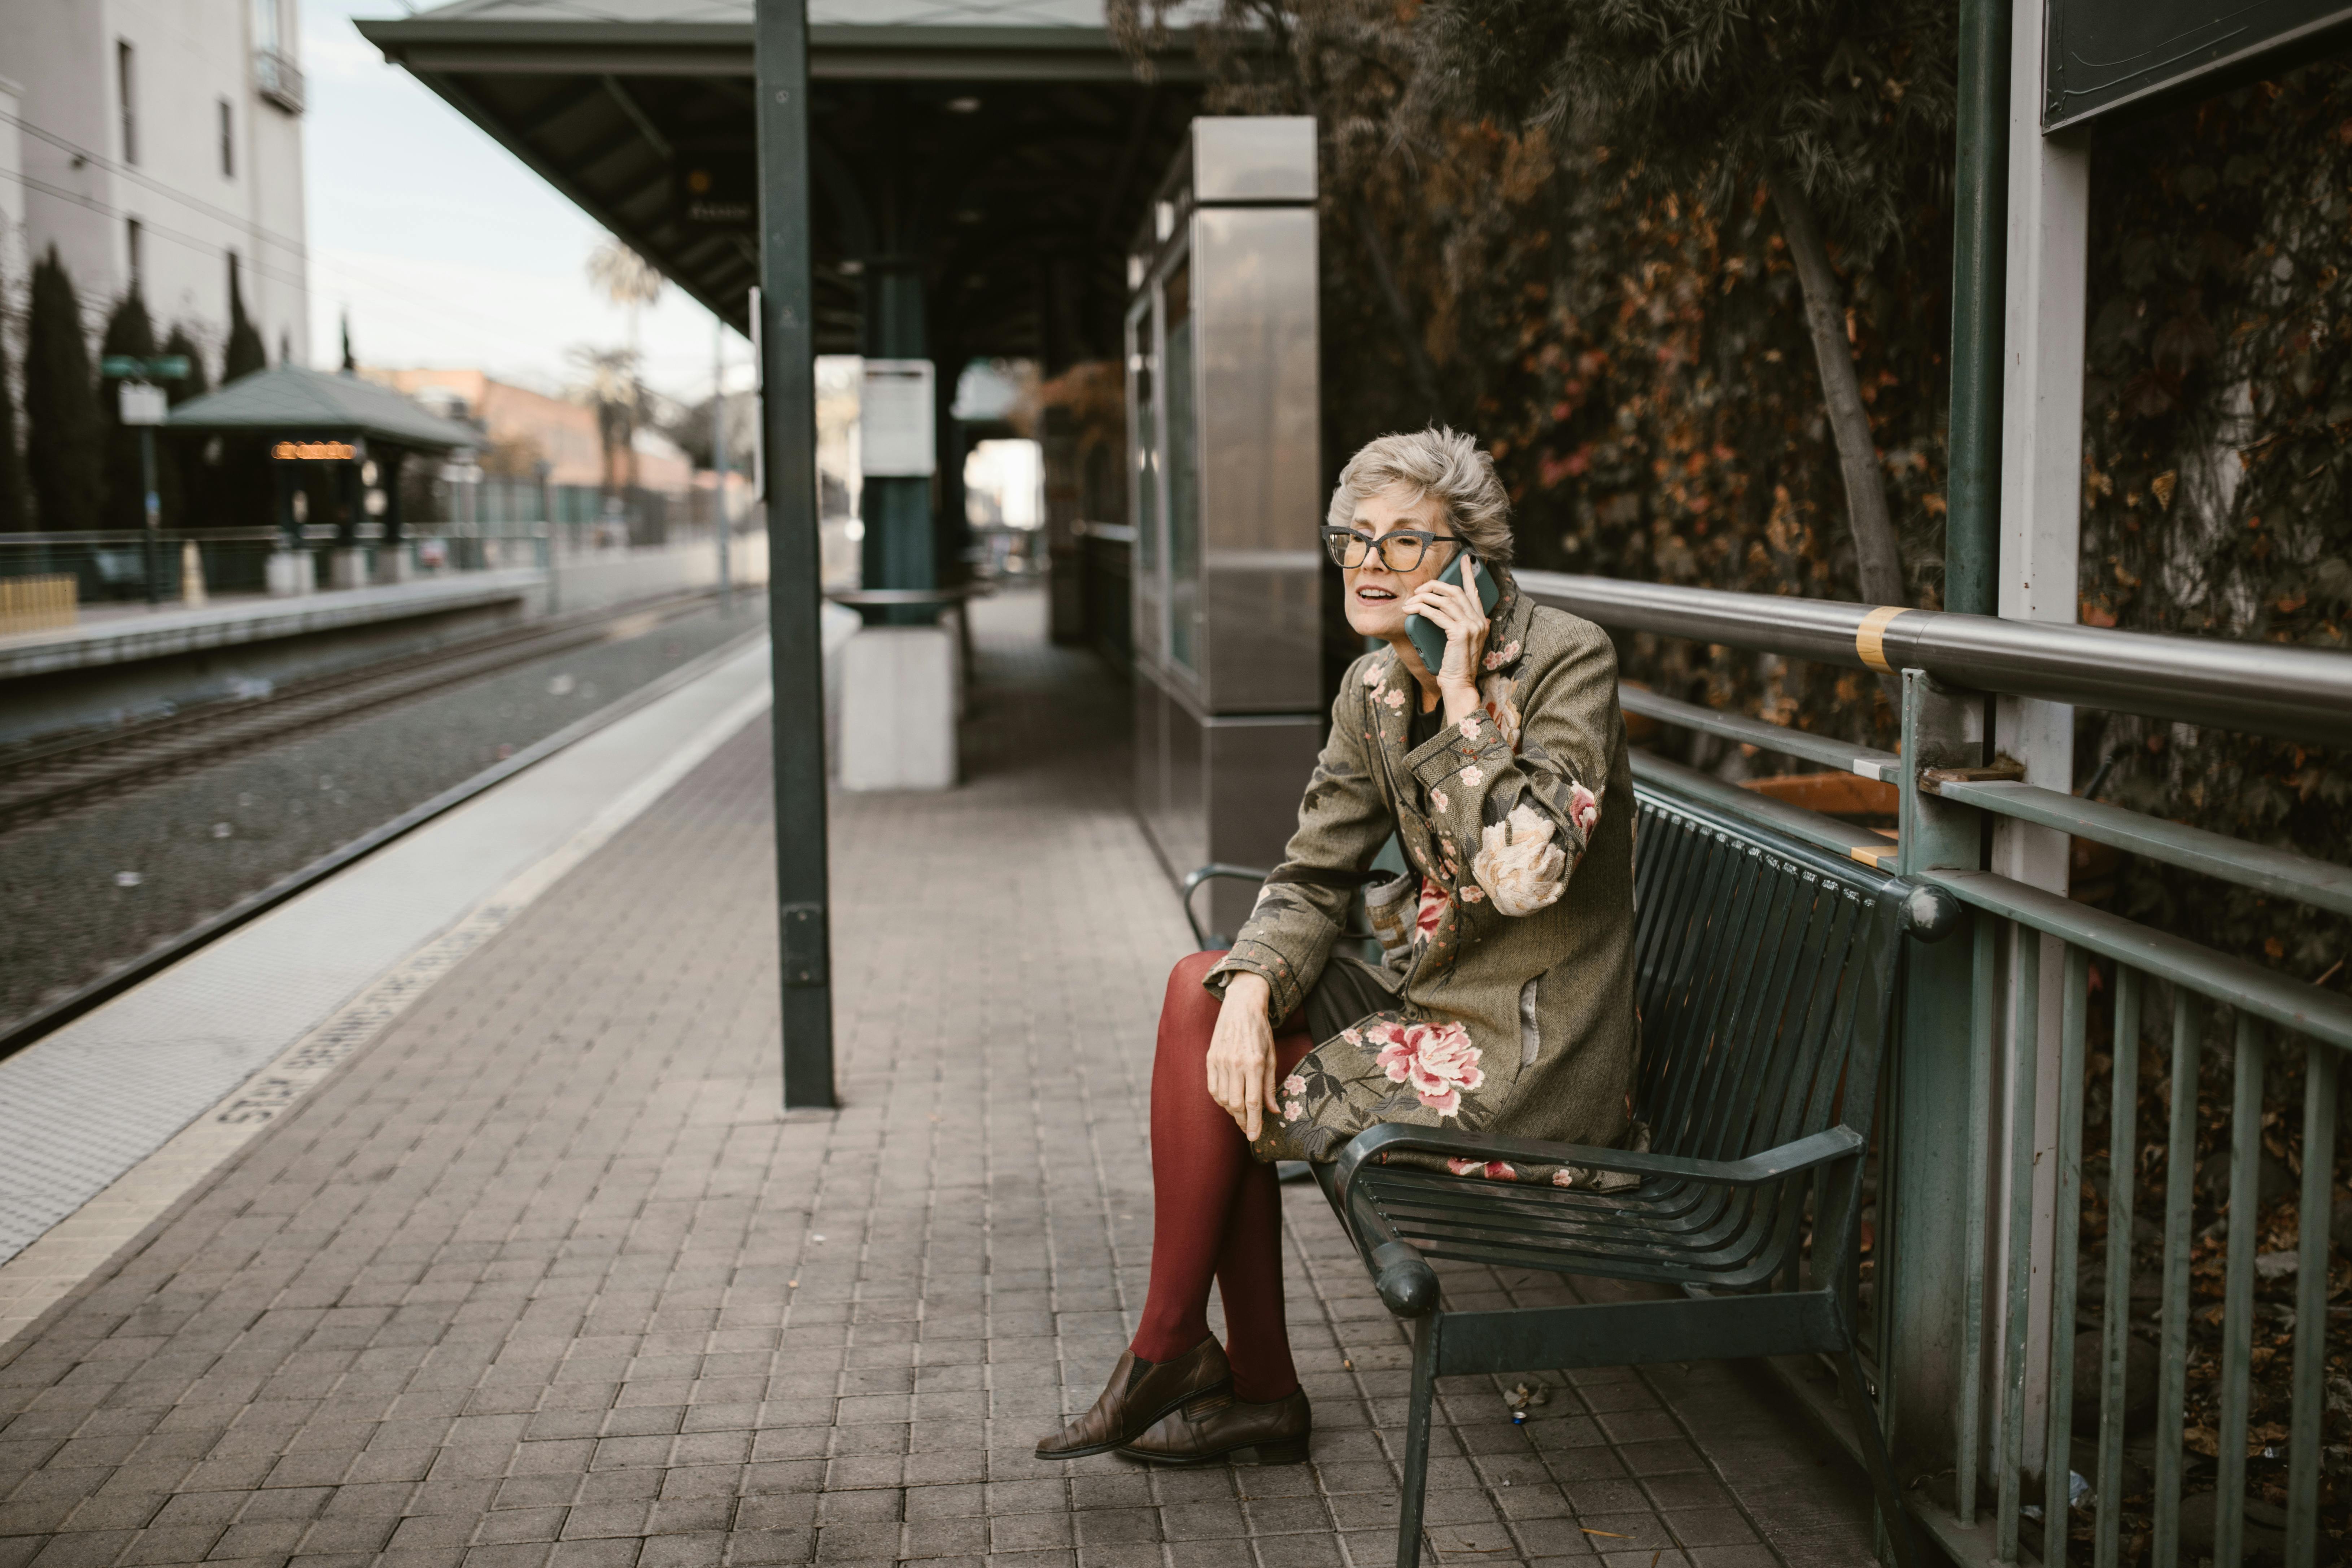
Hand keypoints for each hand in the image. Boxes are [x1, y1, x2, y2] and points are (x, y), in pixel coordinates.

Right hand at [1207, 973, 1281, 1140]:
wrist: (1241, 1006)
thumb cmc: (1260, 1031)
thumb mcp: (1272, 1057)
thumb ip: (1270, 1086)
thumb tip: (1273, 1111)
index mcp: (1254, 1063)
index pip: (1252, 1102)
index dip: (1253, 1123)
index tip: (1254, 1137)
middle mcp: (1235, 1064)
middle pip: (1236, 1104)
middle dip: (1242, 1121)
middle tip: (1249, 1128)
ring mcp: (1220, 1061)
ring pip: (1223, 1098)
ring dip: (1232, 1111)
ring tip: (1240, 1114)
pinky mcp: (1211, 1059)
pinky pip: (1212, 1088)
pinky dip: (1220, 1099)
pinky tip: (1228, 1101)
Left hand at [1402, 559, 1491, 720]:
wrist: (1459, 685)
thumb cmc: (1453, 665)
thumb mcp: (1456, 641)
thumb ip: (1454, 624)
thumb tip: (1435, 609)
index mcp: (1480, 621)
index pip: (1474, 591)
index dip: (1468, 574)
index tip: (1463, 559)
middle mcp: (1479, 621)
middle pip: (1456, 591)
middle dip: (1435, 585)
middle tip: (1419, 588)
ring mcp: (1472, 626)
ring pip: (1445, 600)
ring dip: (1424, 597)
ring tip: (1410, 601)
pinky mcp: (1460, 633)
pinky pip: (1437, 614)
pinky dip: (1422, 608)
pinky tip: (1412, 609)